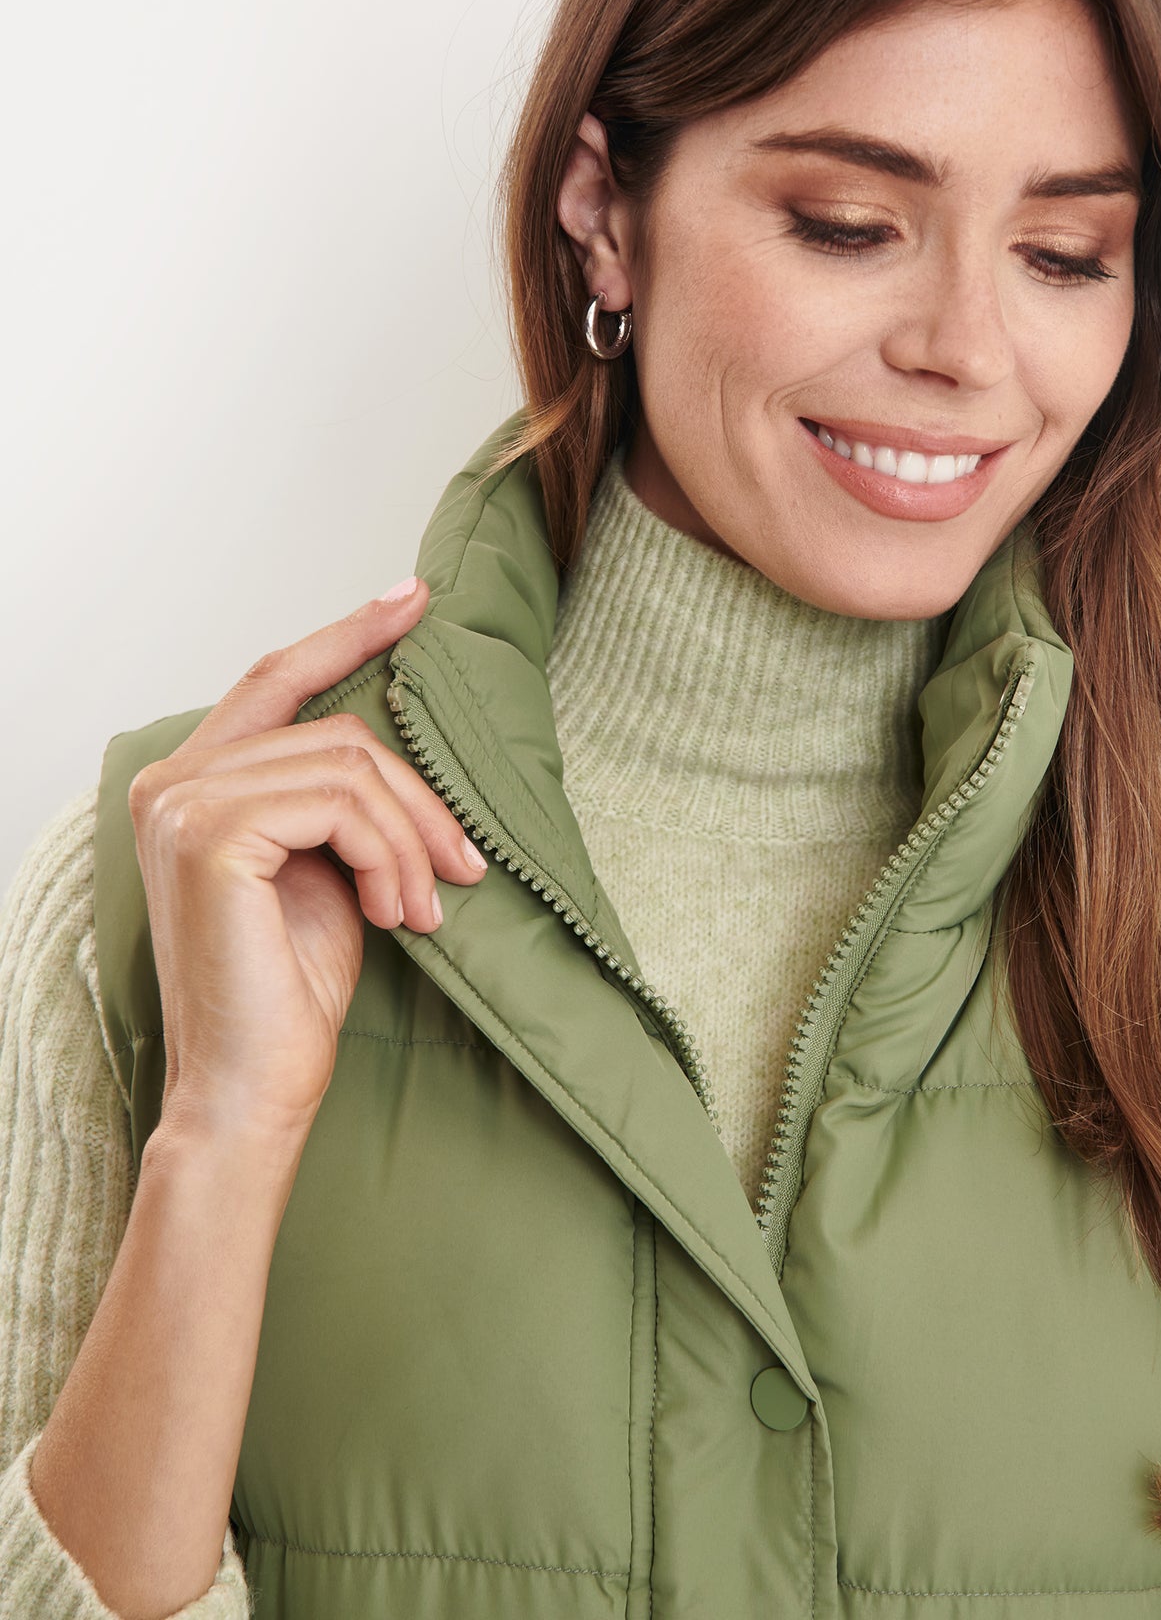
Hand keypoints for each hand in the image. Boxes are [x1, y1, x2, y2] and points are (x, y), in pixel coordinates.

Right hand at [127, 578, 485, 1144]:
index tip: (416, 598)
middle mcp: (173, 779)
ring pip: (351, 764)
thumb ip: (341, 799)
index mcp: (192, 782)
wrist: (253, 1084)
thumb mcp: (329, 866)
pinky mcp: (210, 833)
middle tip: (465, 866)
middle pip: (336, 727)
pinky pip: (344, 803)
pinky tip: (397, 914)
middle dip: (419, 796)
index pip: (276, 679)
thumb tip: (408, 747)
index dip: (348, 633)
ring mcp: (184, 801)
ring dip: (413, 838)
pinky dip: (392, 855)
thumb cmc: (290, 986)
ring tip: (425, 906)